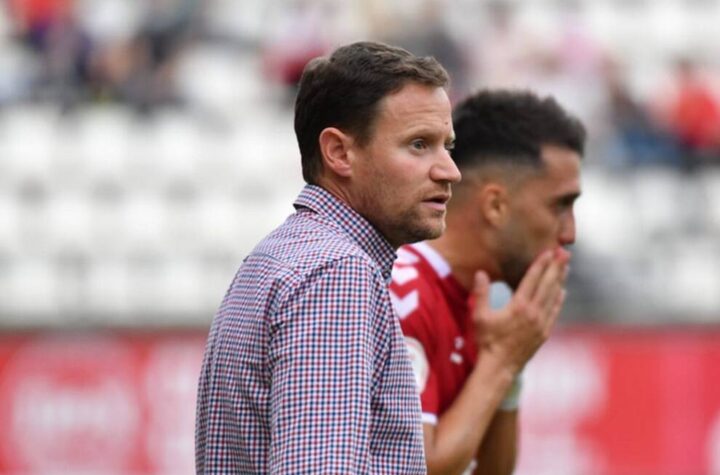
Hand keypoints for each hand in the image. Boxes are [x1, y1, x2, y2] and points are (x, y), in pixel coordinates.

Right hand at [470, 248, 569, 373]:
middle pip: (547, 285)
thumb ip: (481, 294)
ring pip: (553, 297)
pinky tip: (562, 291)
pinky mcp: (544, 333)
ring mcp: (541, 324)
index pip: (532, 280)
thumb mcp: (479, 316)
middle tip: (565, 253)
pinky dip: (559, 299)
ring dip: (560, 280)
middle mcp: (533, 313)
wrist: (499, 367)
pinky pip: (554, 312)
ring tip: (566, 267)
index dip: (540, 264)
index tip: (548, 252)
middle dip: (556, 267)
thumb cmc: (487, 341)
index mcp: (518, 306)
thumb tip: (481, 273)